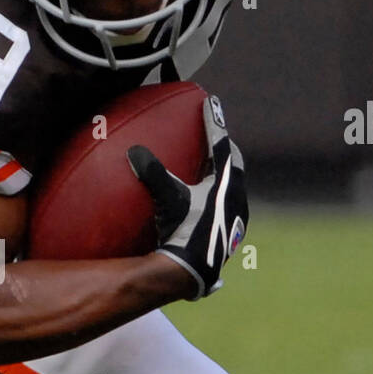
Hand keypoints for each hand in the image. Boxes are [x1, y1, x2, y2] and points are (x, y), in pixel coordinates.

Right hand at [127, 94, 247, 299]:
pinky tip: (202, 205)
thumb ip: (153, 173)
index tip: (210, 101)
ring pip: (232, 188)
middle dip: (224, 149)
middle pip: (234, 165)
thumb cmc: (183, 232)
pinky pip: (223, 207)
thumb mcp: (168, 199)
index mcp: (229, 185)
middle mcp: (238, 200)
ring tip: (208, 169)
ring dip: (221, 176)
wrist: (192, 272)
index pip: (222, 144)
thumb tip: (134, 151)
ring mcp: (235, 220)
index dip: (214, 122)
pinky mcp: (227, 236)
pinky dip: (214, 198)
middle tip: (214, 137)